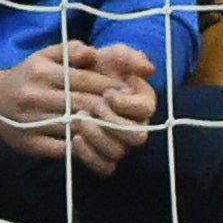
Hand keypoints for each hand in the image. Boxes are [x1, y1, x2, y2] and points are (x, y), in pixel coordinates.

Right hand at [0, 40, 156, 165]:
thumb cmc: (25, 76)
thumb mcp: (42, 56)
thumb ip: (69, 49)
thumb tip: (93, 52)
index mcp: (42, 72)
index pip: (83, 80)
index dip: (108, 86)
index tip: (127, 90)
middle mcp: (36, 95)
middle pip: (82, 103)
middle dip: (109, 107)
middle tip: (129, 111)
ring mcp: (32, 121)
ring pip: (73, 126)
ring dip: (98, 129)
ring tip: (118, 128)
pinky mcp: (30, 143)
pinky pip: (61, 148)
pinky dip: (80, 147)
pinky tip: (96, 145)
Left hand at [67, 42, 159, 173]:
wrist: (76, 79)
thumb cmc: (99, 66)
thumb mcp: (112, 54)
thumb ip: (128, 56)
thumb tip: (148, 68)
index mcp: (143, 102)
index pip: (144, 109)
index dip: (126, 104)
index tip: (107, 93)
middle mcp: (136, 126)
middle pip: (136, 137)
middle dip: (112, 123)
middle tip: (92, 109)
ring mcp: (121, 144)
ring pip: (118, 153)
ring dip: (98, 138)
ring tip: (78, 121)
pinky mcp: (103, 156)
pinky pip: (104, 167)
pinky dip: (90, 157)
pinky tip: (75, 140)